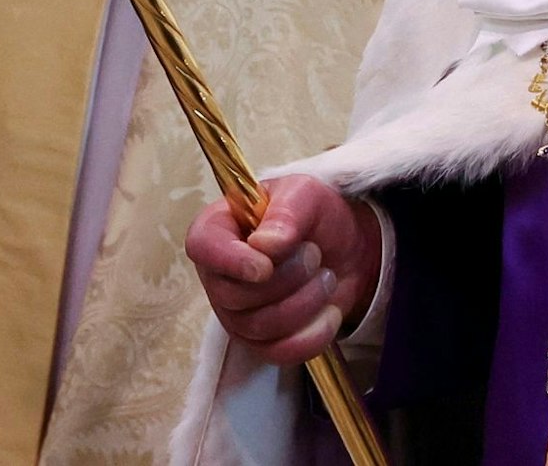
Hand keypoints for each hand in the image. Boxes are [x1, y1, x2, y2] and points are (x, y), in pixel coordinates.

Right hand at [185, 175, 382, 366]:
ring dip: (305, 302)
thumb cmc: (314, 216)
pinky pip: (278, 353)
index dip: (230, 261)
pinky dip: (313, 334)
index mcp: (220, 228)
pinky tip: (330, 311)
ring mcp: (237, 314)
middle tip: (315, 254)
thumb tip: (266, 245)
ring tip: (327, 277)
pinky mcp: (261, 342)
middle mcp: (219, 274)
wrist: (345, 250)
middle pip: (233, 296)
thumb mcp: (307, 194)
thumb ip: (287, 212)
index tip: (265, 266)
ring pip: (259, 327)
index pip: (202, 246)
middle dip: (287, 278)